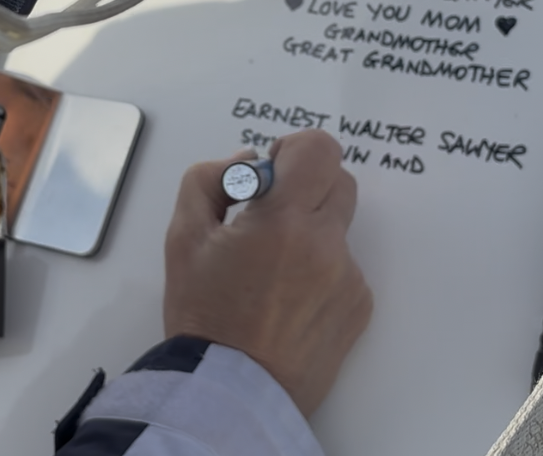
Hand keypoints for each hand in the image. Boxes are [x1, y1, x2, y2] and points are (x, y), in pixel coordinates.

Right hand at [163, 130, 371, 417]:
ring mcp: (348, 278)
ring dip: (312, 230)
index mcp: (284, 219)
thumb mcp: (183, 235)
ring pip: (339, 226)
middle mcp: (326, 244)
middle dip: (306, 186)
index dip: (294, 149)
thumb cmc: (203, 314)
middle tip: (270, 215)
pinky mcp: (359, 308)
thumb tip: (248, 161)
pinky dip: (322, 270)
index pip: (319, 149)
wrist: (229, 393)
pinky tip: (288, 298)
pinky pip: (345, 267)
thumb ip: (209, 178)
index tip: (271, 173)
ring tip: (273, 269)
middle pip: (338, 179)